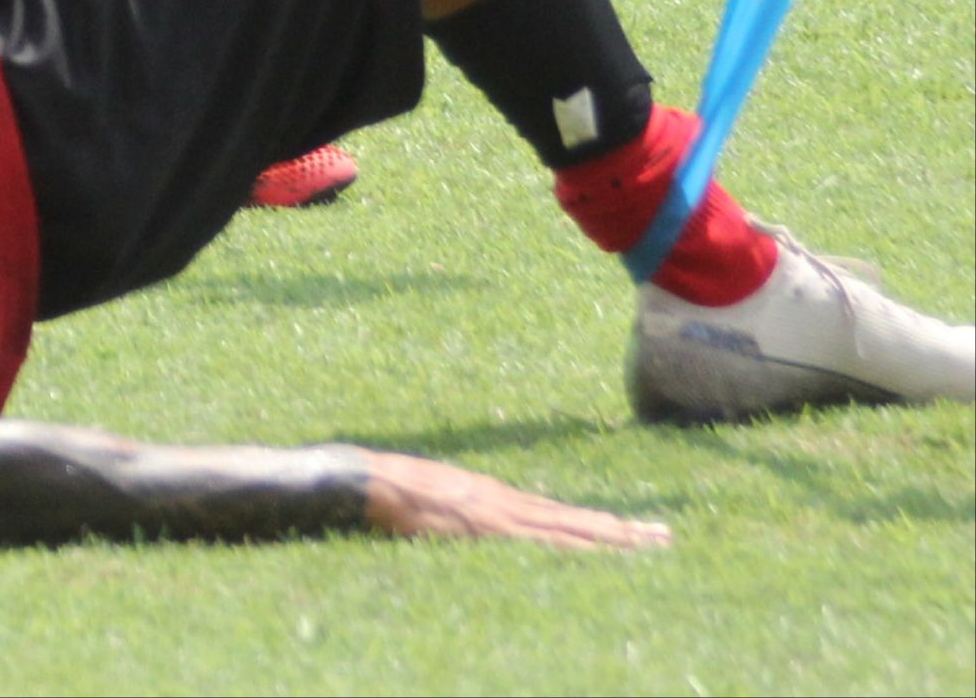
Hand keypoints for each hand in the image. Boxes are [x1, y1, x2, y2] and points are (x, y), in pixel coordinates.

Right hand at [354, 451, 669, 549]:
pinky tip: (599, 556)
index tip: (634, 529)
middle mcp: (508, 506)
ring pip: (569, 531)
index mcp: (499, 499)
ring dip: (612, 539)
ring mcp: (500, 518)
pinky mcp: (487, 529)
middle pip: (578, 522)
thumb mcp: (442, 500)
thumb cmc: (395, 491)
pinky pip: (541, 543)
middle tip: (664, 536)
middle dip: (622, 531)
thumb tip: (479, 528)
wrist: (372, 481)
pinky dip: (574, 549)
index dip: (600, 524)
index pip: (563, 517)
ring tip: (650, 544)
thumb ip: (468, 513)